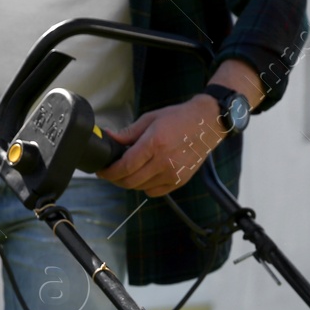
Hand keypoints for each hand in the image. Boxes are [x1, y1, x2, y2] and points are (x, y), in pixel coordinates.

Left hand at [99, 95, 225, 196]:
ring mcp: (173, 174)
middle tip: (109, 173)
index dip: (109, 172)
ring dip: (129, 182)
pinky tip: (143, 175)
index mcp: (155, 144)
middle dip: (115, 179)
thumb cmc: (178, 118)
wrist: (207, 124)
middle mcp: (164, 162)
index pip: (125, 166)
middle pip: (130, 181)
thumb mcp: (150, 119)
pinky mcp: (179, 181)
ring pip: (141, 188)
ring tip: (126, 172)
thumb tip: (109, 138)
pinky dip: (144, 186)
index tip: (102, 171)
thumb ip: (128, 132)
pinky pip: (154, 192)